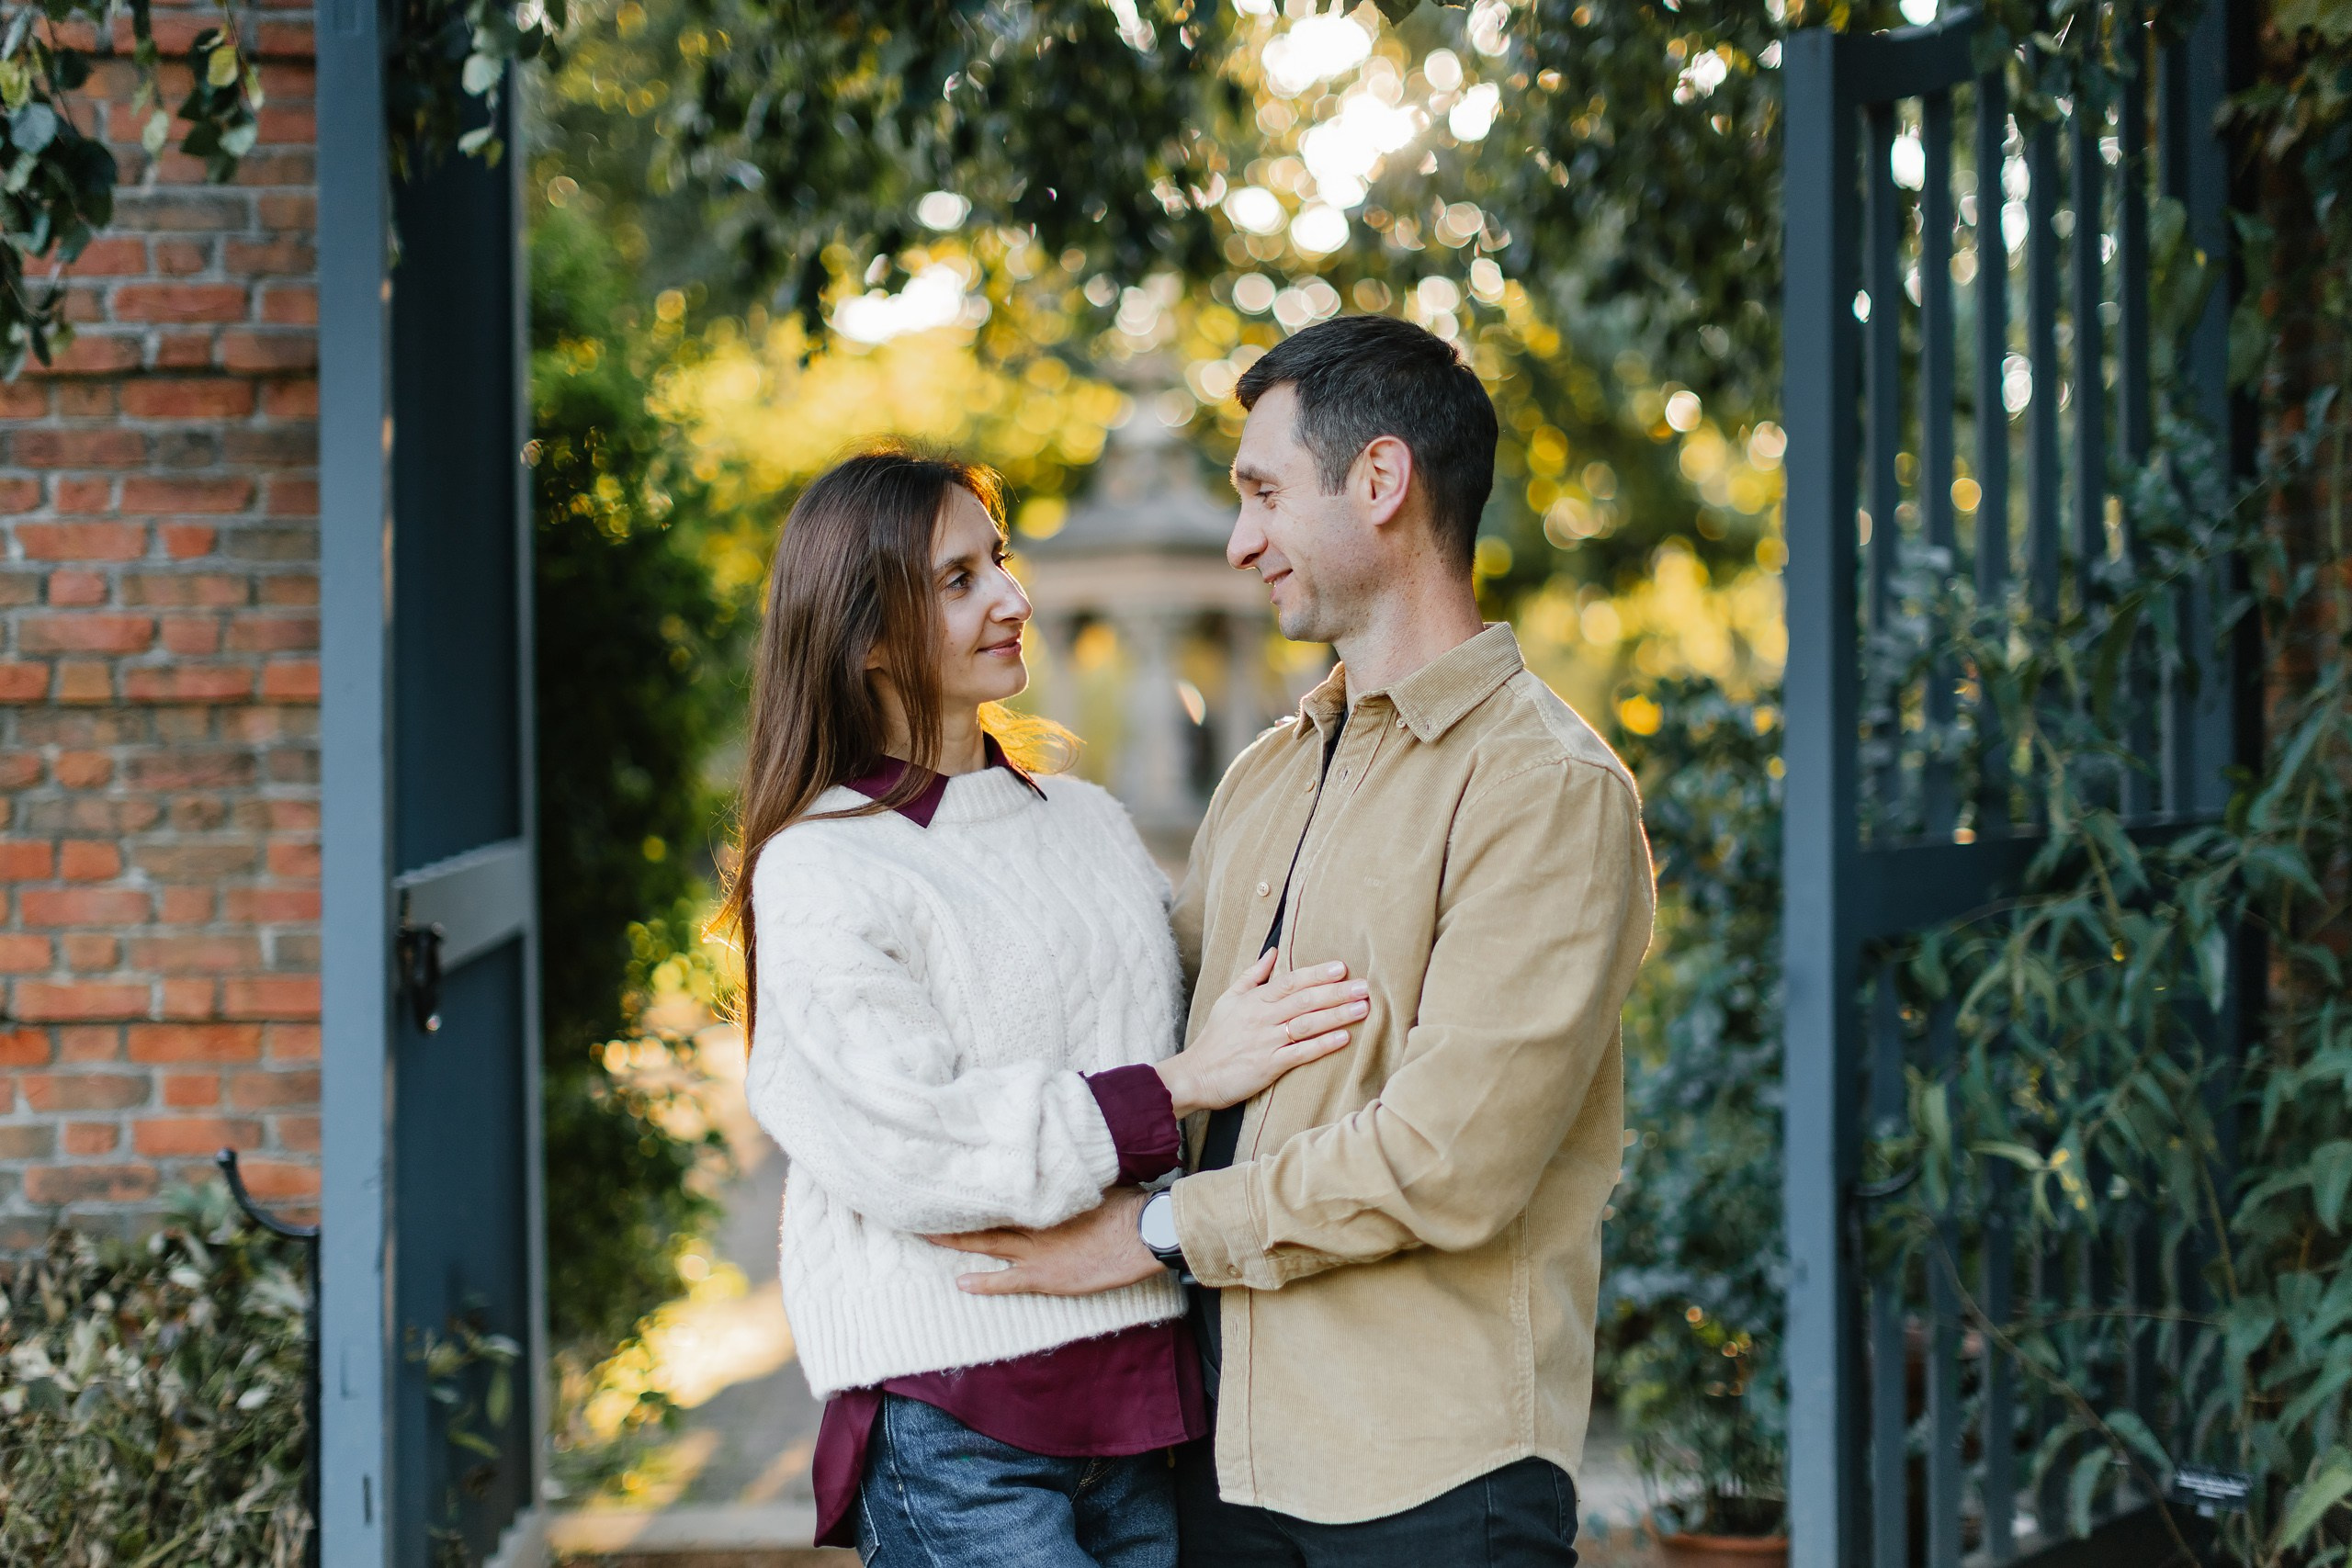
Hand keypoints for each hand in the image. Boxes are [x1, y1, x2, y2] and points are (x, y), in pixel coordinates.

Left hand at [926, 1189, 1161, 1296]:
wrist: (1140, 1233)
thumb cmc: (1124, 1203)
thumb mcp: (1093, 1179)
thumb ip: (1068, 1174)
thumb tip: (1059, 1153)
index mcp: (1043, 1197)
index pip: (1000, 1191)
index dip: (975, 1188)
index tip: (950, 1180)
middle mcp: (1033, 1223)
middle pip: (985, 1216)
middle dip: (955, 1212)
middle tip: (923, 1206)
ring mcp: (1035, 1251)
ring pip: (987, 1244)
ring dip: (958, 1240)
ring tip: (929, 1235)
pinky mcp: (1045, 1276)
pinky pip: (1007, 1281)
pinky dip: (984, 1282)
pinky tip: (961, 1282)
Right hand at [1155, 951, 1366, 1117]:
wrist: (1196, 1075)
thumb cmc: (1215, 1037)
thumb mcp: (1228, 999)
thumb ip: (1252, 975)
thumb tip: (1273, 951)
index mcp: (1254, 1000)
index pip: (1290, 981)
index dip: (1316, 974)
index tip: (1341, 967)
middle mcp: (1262, 1018)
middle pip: (1304, 1000)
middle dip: (1336, 992)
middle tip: (1364, 986)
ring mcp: (1266, 1042)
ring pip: (1306, 1024)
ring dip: (1336, 1015)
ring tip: (1361, 1008)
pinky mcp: (1269, 1066)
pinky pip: (1300, 1053)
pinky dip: (1322, 1045)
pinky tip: (1343, 1039)